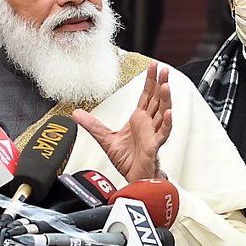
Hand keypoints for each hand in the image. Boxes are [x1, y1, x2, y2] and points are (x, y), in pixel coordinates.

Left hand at [72, 63, 171, 182]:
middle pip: (157, 100)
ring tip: (166, 86)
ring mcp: (153, 134)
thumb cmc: (127, 160)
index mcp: (139, 119)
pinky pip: (163, 133)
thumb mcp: (105, 138)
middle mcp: (148, 124)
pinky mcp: (154, 146)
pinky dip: (167, 123)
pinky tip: (169, 113)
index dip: (150, 81)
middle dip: (161, 84)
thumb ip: (92, 125)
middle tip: (164, 69)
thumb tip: (76, 114)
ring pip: (163, 113)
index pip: (146, 95)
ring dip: (166, 100)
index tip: (153, 67)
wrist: (132, 178)